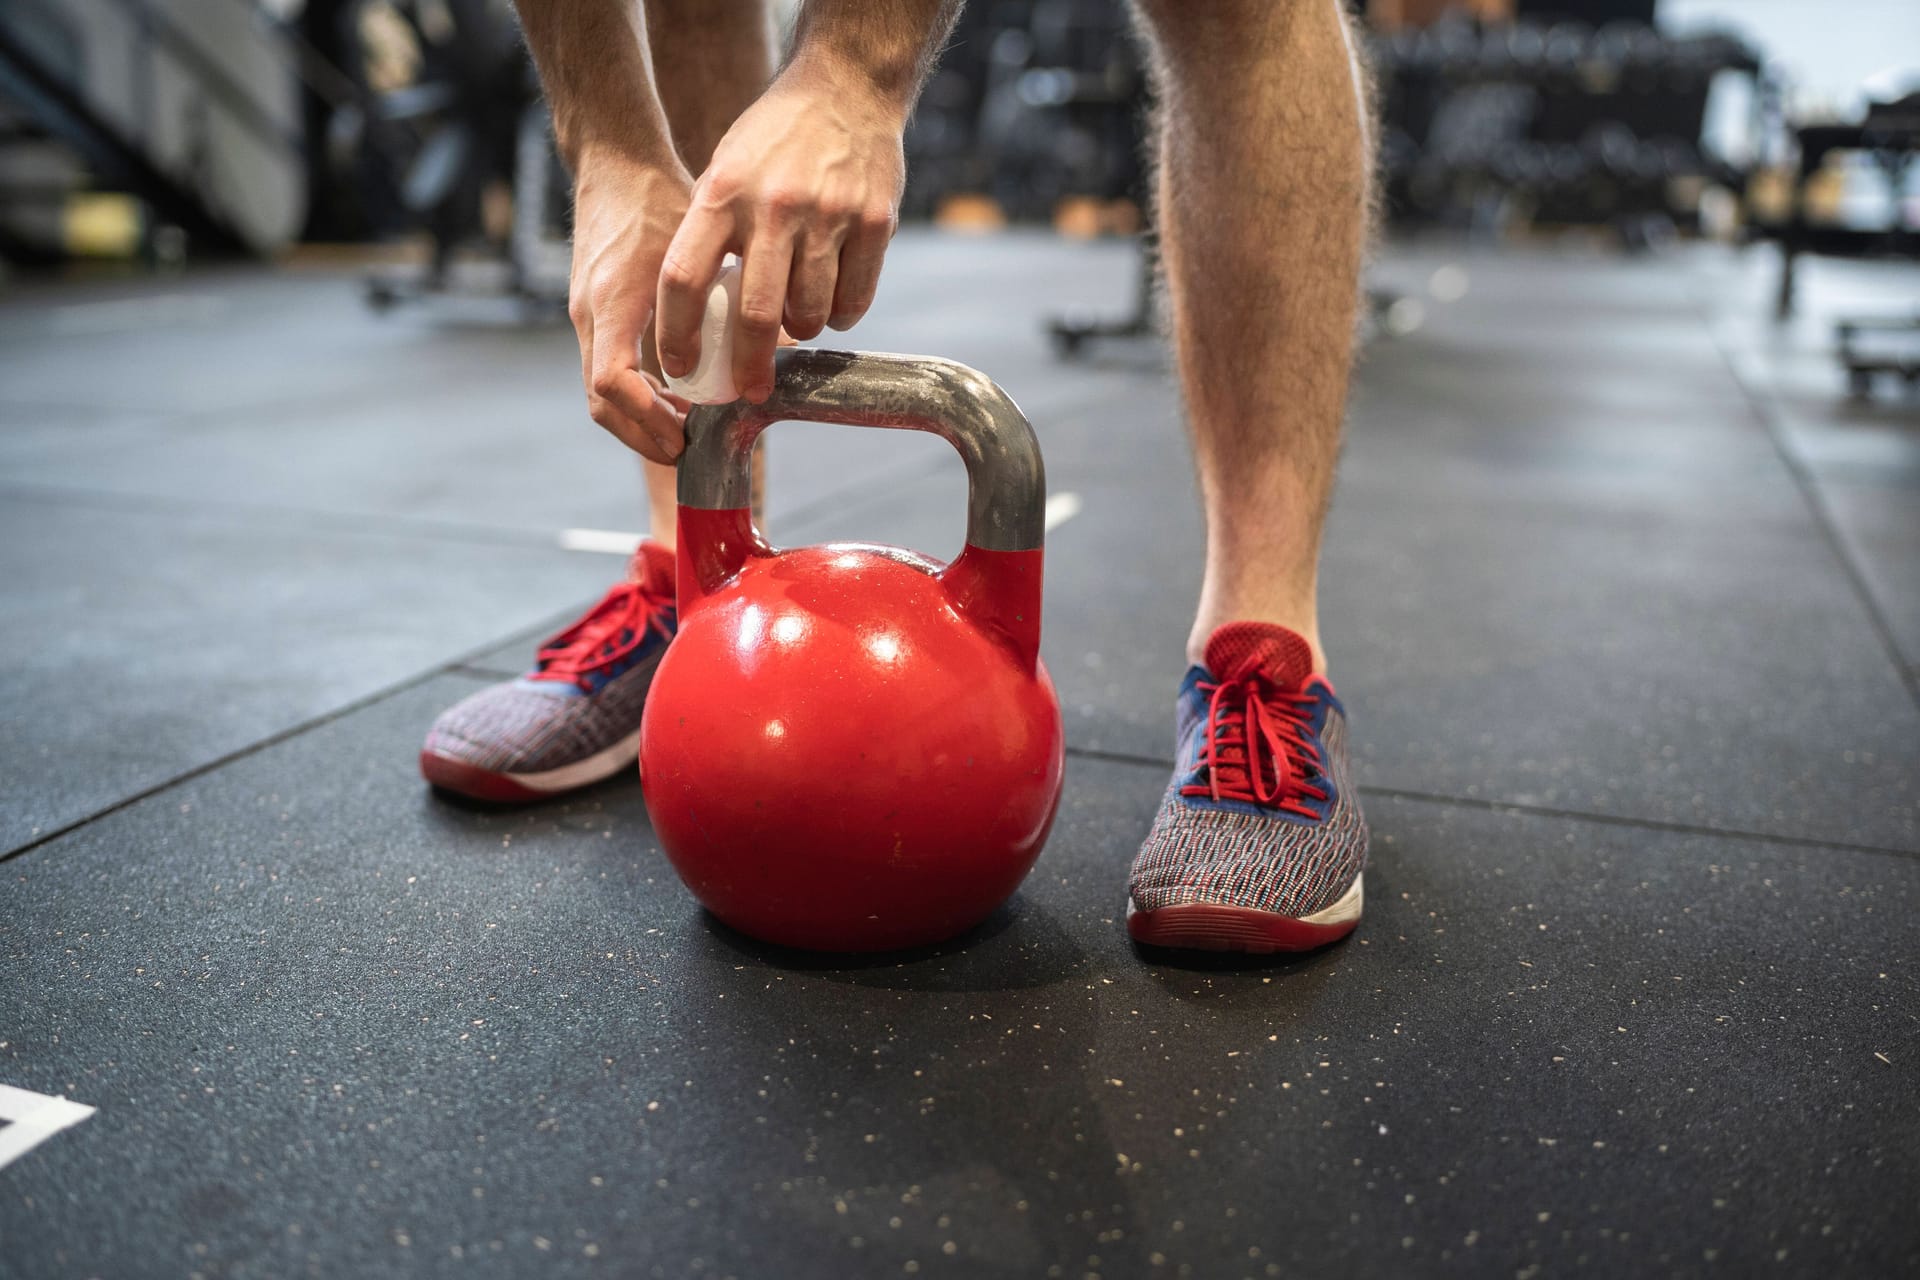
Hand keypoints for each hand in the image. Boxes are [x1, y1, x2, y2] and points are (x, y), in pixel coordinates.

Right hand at [569, 145, 695, 461]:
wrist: (614, 163)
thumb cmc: (658, 198)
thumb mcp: (698, 246)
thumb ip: (722, 295)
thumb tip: (769, 342)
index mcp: (611, 303)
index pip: (611, 382)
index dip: (646, 418)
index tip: (683, 435)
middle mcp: (589, 316)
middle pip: (601, 403)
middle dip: (642, 435)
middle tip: (687, 451)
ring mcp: (586, 317)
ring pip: (601, 395)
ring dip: (640, 420)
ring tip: (685, 429)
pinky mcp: (592, 314)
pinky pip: (606, 372)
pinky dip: (637, 396)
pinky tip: (674, 395)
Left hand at [655, 64, 905, 403]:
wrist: (846, 87)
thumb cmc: (774, 139)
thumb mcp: (724, 171)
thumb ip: (712, 236)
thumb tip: (699, 316)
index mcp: (723, 193)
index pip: (685, 278)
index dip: (678, 332)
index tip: (679, 367)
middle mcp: (774, 206)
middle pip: (757, 314)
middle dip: (751, 366)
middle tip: (750, 390)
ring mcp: (829, 215)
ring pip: (811, 313)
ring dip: (802, 330)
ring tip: (797, 318)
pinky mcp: (875, 222)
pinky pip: (855, 299)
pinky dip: (842, 315)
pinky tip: (833, 300)